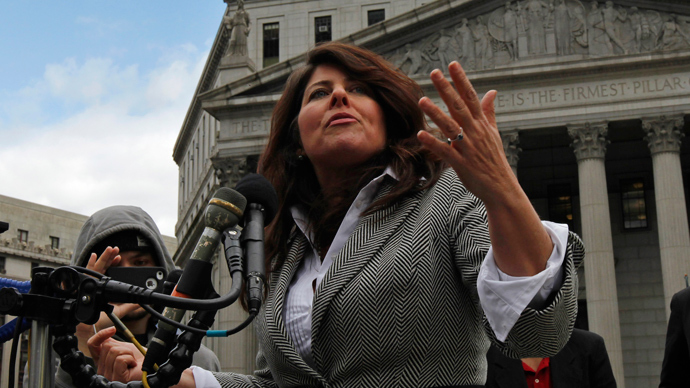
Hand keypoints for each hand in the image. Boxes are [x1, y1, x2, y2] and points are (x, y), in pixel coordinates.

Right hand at [76, 246, 129, 354]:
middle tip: (117, 249)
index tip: (120, 257)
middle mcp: (91, 286)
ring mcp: (85, 286)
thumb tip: (140, 303)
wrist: (86, 332)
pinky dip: (89, 263)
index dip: (113, 264)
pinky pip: (83, 273)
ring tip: (111, 249)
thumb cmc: (97, 323)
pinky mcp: (80, 287)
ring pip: (94, 268)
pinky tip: (94, 255)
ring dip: (103, 258)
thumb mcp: (116, 312)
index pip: (107, 274)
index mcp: (99, 290)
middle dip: (109, 258)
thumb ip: (128, 307)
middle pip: (101, 269)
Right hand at [88, 327, 143, 382]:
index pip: (92, 344)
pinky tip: (133, 365)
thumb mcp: (122, 347)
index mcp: (100, 361)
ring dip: (127, 352)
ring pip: (114, 351)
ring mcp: (107, 376)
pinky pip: (120, 359)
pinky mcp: (116, 378)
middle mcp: (101, 370)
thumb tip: (105, 334)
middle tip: (129, 355)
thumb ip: (111, 343)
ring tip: (131, 361)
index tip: (112, 329)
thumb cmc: (138, 358)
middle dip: (122, 347)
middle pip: (106, 346)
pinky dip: (130, 358)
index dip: (100, 335)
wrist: (150, 365)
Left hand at [417, 62, 552, 275]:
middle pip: (459, 107)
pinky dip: (433, 143)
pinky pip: (445, 151)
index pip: (471, 97)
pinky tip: (421, 134)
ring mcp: (468, 148)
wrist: (501, 187)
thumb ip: (489, 112)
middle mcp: (475, 133)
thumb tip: (491, 92)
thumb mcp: (493, 133)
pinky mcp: (461, 163)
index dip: (461, 80)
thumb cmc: (495, 160)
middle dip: (446, 89)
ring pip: (450, 127)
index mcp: (482, 124)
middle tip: (434, 73)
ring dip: (436, 114)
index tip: (452, 64)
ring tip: (421, 100)